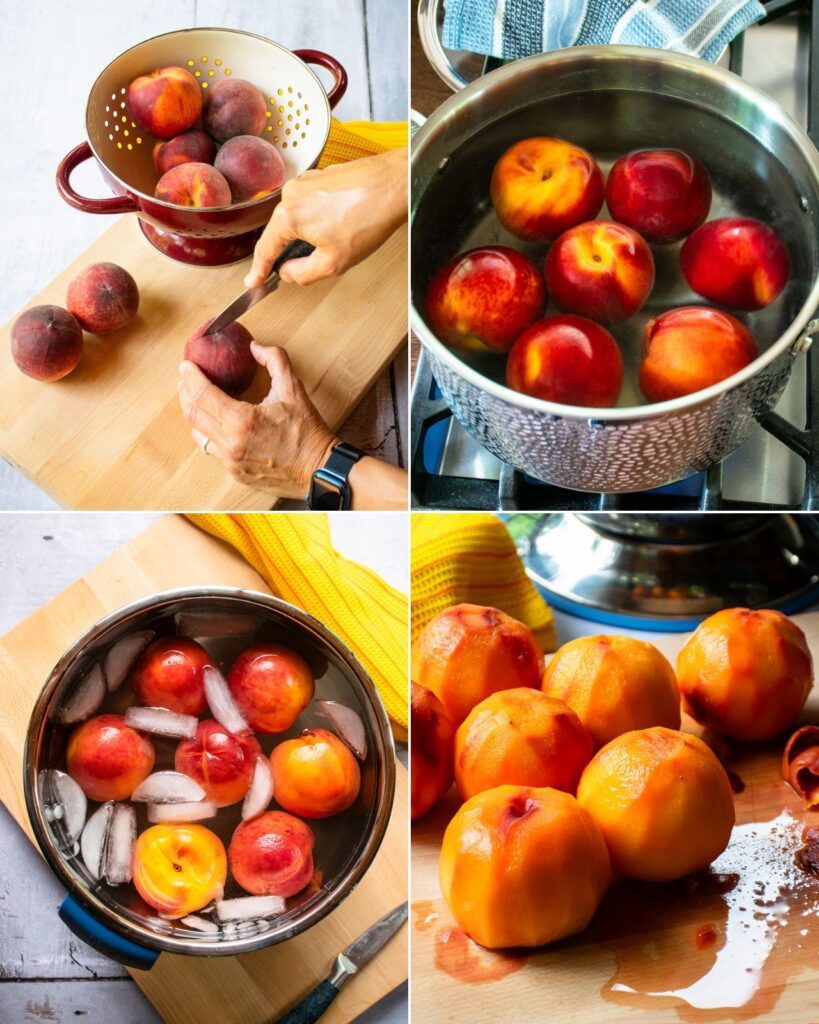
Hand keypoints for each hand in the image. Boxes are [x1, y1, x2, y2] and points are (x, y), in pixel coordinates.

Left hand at [178, 343, 337, 497]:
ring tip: (196, 400)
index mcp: (242, 420)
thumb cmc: (308, 432)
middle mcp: (231, 443)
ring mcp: (231, 461)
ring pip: (198, 434)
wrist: (319, 469)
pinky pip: (212, 450)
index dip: (190, 376)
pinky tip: (214, 423)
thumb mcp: (294, 389)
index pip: (202, 394)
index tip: (185, 365)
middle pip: (193, 414)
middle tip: (185, 379)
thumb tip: (255, 346)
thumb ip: (274, 360)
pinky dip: (208, 433)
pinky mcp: (235, 473)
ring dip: (194, 415)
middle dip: (185, 393)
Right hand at [244, 146, 406, 286]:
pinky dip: (319, 218)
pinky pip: (310, 204)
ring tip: (335, 242)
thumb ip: (303, 273)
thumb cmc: (369, 218)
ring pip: (297, 217)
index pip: (265, 249)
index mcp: (288, 216)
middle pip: (280, 231)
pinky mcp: (321, 176)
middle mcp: (291, 194)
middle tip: (299, 268)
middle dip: (289, 251)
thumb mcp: (333, 262)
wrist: (394, 185)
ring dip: (309, 234)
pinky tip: (340, 225)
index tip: (253, 281)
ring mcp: (306, 181)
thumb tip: (287, 273)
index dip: (258, 270)